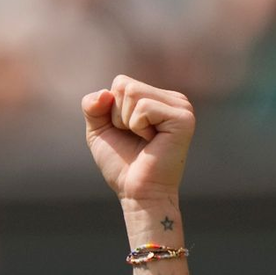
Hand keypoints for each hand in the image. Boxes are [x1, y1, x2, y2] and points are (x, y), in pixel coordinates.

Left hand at [82, 75, 195, 202]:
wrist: (138, 192)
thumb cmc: (122, 164)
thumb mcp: (99, 130)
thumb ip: (92, 106)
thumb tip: (104, 93)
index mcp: (158, 98)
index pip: (121, 83)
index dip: (111, 110)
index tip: (126, 132)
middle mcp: (173, 98)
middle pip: (125, 85)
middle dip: (117, 115)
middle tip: (134, 137)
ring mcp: (181, 107)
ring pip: (132, 93)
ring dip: (126, 122)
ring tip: (143, 139)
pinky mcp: (183, 118)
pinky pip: (143, 107)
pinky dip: (137, 127)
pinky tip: (152, 141)